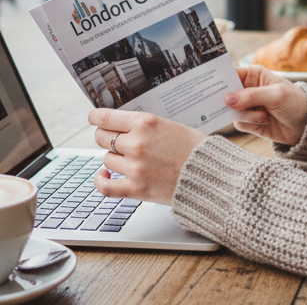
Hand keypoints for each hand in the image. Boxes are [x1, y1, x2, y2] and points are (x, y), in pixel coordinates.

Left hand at [90, 109, 205, 204]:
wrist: (211, 176)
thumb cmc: (195, 150)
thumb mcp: (169, 125)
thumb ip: (144, 126)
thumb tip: (121, 126)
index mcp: (145, 123)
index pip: (105, 117)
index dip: (96, 118)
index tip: (94, 118)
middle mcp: (137, 143)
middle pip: (102, 138)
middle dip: (106, 138)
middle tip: (113, 140)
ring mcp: (135, 167)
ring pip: (107, 160)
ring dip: (114, 159)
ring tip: (129, 160)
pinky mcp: (137, 189)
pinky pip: (106, 186)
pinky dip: (101, 181)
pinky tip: (103, 176)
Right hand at [225, 65, 306, 144]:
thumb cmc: (295, 102)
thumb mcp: (275, 95)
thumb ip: (251, 96)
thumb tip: (227, 99)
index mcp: (253, 75)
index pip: (230, 74)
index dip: (218, 79)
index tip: (206, 85)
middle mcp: (247, 89)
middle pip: (225, 93)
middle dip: (225, 101)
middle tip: (225, 105)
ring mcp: (247, 106)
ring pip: (231, 110)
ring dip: (245, 114)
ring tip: (264, 115)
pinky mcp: (249, 122)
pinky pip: (239, 123)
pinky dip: (249, 123)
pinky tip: (264, 121)